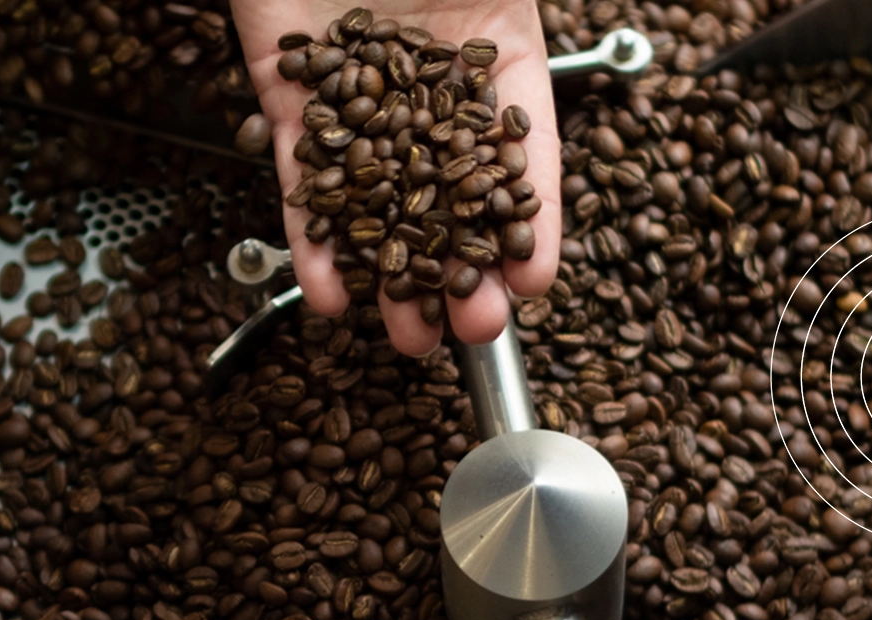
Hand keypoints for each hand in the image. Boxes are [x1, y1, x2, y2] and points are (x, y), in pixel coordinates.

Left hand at [232, 0, 562, 356]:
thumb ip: (513, 32)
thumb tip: (578, 71)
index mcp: (498, 50)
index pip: (526, 151)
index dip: (535, 220)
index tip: (535, 284)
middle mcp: (431, 84)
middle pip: (455, 194)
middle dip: (466, 270)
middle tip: (473, 330)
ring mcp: (361, 95)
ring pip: (382, 202)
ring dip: (395, 276)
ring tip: (407, 336)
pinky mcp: (293, 100)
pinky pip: (305, 181)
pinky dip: (314, 240)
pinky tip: (330, 292)